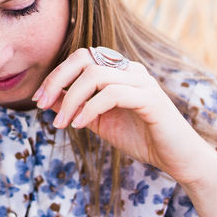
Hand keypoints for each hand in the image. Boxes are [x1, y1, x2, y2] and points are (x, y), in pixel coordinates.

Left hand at [32, 48, 216, 186]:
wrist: (178, 159)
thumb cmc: (141, 138)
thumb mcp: (99, 122)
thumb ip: (76, 107)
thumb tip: (46, 98)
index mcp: (119, 71)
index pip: (81, 57)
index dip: (56, 75)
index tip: (38, 99)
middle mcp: (131, 69)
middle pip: (85, 58)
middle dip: (58, 79)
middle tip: (41, 104)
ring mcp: (142, 82)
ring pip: (96, 74)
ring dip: (71, 99)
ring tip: (62, 123)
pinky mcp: (151, 99)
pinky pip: (113, 93)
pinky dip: (90, 108)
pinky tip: (79, 125)